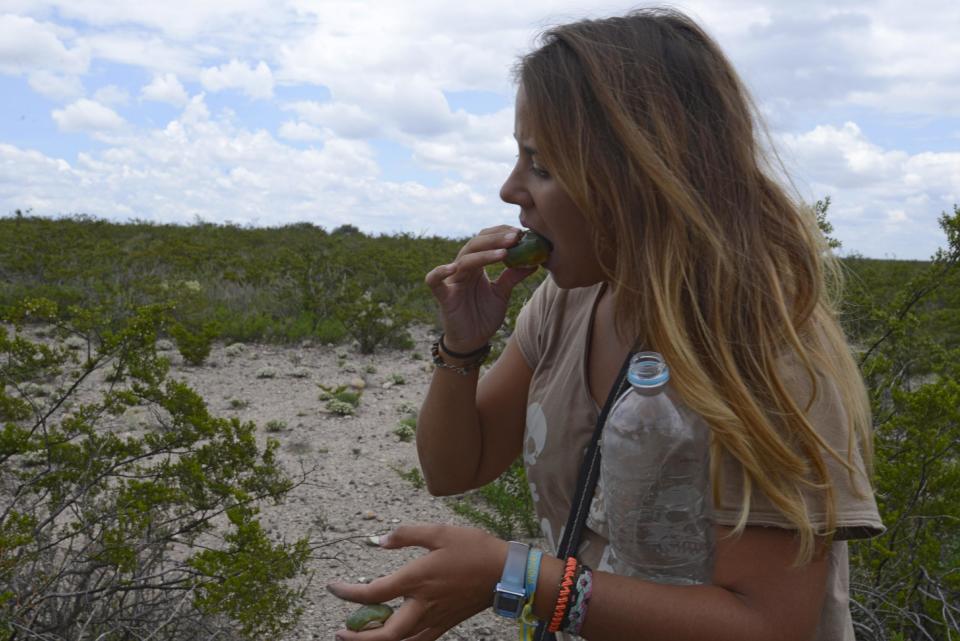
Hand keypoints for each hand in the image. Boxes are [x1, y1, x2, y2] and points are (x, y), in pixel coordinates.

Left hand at [327, 524, 507, 640]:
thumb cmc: (474, 549)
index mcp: (417, 580)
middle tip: (340, 631)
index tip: (333, 587)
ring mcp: (434, 619)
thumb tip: (378, 540)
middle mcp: (422, 605)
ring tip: (360, 635)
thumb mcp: (439, 532)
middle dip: (358, 638)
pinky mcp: (445, 625)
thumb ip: (406, 535)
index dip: (347, 593)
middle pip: (384, 635)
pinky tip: (394, 635)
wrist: (506, 573)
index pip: (372, 594)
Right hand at [424, 225, 536, 353]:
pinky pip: (434, 281)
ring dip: (484, 254)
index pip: (485, 240)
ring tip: (504, 253)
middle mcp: (463, 268)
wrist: (472, 341)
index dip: (501, 233)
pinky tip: (454, 267)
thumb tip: (534, 262)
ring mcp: (452, 281)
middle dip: (496, 239)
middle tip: (516, 236)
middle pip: (475, 245)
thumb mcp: (502, 293)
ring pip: (464, 260)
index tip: (520, 232)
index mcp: (477, 265)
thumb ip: (513, 276)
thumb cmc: (484, 316)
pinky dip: (440, 272)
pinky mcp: (443, 296)